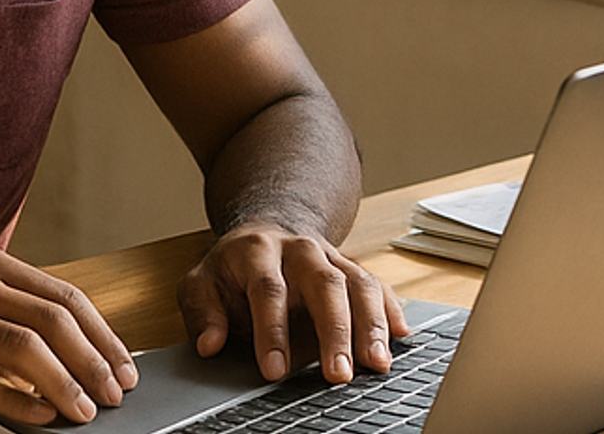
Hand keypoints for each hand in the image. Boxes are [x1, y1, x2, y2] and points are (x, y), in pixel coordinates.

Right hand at [0, 244, 138, 424]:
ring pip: (24, 347)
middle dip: (94, 361)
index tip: (125, 367)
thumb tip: (88, 355)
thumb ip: (18, 316)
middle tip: (115, 394)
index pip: (63, 296)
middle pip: (51, 318)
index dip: (103, 335)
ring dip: (66, 383)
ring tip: (86, 411)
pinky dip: (23, 403)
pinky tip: (43, 417)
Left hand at [178, 223, 408, 383]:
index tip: (274, 370)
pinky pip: (378, 286)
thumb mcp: (201, 283)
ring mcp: (331, 256)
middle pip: (324, 284)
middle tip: (339, 374)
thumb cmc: (233, 268)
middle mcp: (299, 249)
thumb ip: (203, 312)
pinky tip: (402, 336)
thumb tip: (209, 343)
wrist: (265, 229)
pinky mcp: (353, 268)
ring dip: (371, 325)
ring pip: (358, 283)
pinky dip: (391, 310)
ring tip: (376, 363)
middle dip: (334, 331)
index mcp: (257, 251)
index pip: (268, 290)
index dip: (271, 331)